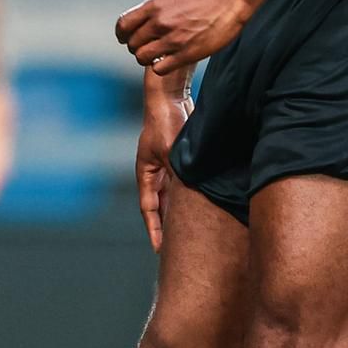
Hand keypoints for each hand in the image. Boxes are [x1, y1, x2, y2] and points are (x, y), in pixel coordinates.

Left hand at [115, 0, 250, 77]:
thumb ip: (157, 2)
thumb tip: (145, 11)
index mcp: (154, 5)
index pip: (123, 25)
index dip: (122, 34)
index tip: (125, 38)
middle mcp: (160, 22)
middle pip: (132, 44)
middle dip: (136, 46)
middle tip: (146, 46)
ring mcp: (172, 39)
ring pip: (142, 58)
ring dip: (147, 58)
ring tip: (157, 54)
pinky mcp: (186, 53)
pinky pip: (159, 69)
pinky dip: (161, 66)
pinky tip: (169, 60)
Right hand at [136, 90, 191, 251]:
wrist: (169, 96)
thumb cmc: (165, 122)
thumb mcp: (172, 153)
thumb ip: (179, 175)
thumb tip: (190, 197)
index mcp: (146, 173)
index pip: (149, 209)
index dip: (154, 230)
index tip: (159, 250)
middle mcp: (155, 172)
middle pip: (161, 206)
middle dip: (167, 226)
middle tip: (176, 249)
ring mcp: (166, 165)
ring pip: (173, 196)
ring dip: (179, 211)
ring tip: (191, 233)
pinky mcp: (178, 158)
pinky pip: (183, 183)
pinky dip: (190, 195)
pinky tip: (202, 205)